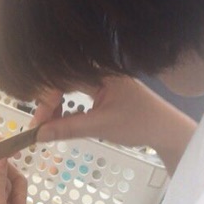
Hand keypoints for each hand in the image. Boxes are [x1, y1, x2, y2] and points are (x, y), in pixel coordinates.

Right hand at [33, 75, 195, 174]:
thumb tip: (38, 134)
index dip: (46, 102)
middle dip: (48, 104)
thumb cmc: (139, 123)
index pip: (62, 80)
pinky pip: (75, 92)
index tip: (37, 125)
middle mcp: (97, 69)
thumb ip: (68, 128)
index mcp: (99, 71)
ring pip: (66, 86)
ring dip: (55, 106)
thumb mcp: (101, 127)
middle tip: (39, 128)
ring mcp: (100, 78)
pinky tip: (63, 120)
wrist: (166, 129)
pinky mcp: (102, 88)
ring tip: (50, 126)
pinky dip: (66, 106)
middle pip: (61, 81)